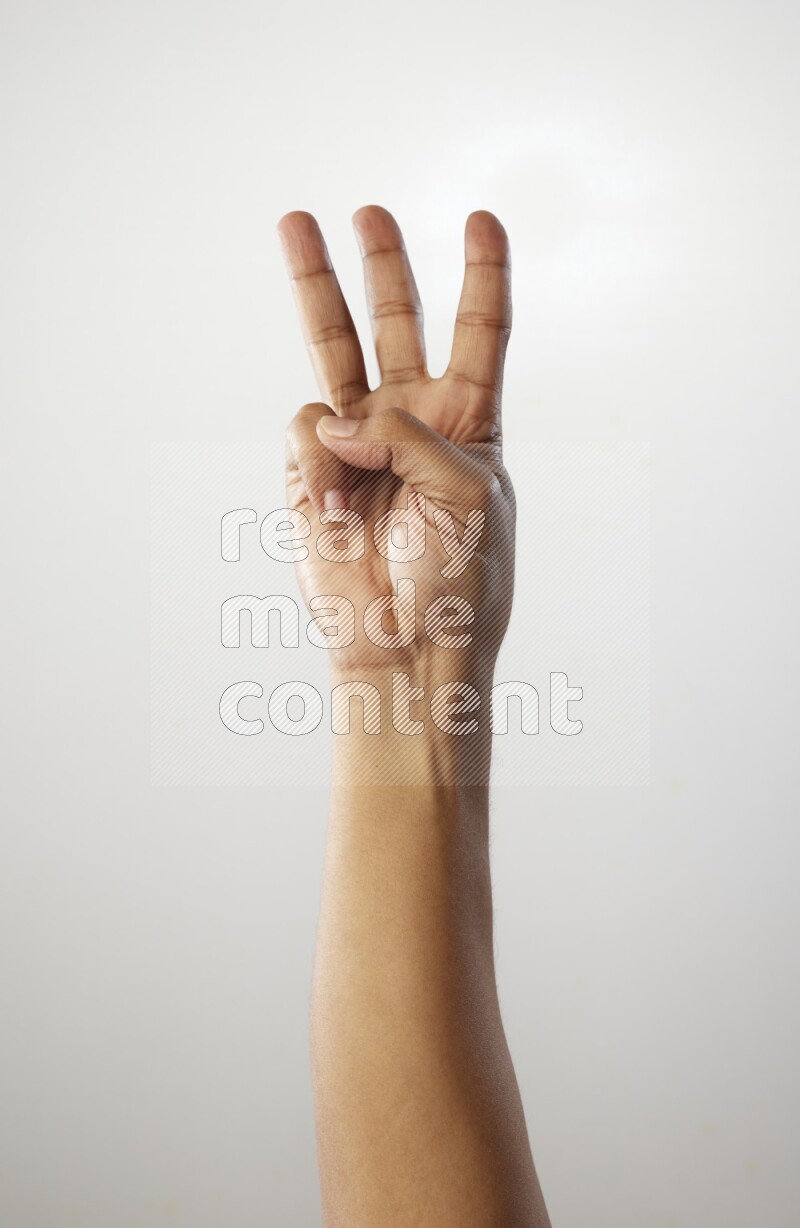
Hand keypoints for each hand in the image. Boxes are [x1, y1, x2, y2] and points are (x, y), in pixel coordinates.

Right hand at [277, 206, 514, 683]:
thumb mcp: (467, 493)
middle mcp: (411, 422)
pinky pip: (307, 430)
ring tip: (295, 223)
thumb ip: (408, 435)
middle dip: (382, 267)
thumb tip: (335, 417)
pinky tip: (336, 504)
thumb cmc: (459, 578)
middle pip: (396, 324)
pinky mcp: (312, 471)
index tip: (481, 217)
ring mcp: (358, 443)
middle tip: (367, 211)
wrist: (405, 645)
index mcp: (468, 422)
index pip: (480, 334)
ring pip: (332, 349)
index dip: (482, 275)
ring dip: (315, 285)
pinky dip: (320, 458)